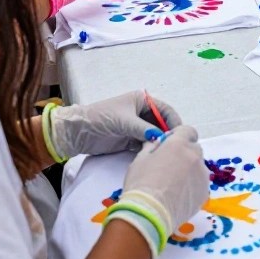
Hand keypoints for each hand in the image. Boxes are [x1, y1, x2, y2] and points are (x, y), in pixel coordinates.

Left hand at [46, 90, 182, 158]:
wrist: (78, 132)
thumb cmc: (102, 118)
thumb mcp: (125, 121)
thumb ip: (144, 129)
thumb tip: (162, 139)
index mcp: (142, 100)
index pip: (164, 110)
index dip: (173, 121)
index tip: (181, 135)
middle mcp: (141, 113)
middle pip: (162, 124)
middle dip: (168, 134)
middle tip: (176, 148)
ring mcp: (136, 127)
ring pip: (154, 136)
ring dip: (159, 144)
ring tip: (166, 155)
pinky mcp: (130, 140)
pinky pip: (146, 145)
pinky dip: (150, 150)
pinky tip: (154, 158)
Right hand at [103, 125, 207, 258]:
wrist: (149, 215)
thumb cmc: (141, 184)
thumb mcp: (140, 159)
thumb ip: (152, 146)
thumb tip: (159, 143)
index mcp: (179, 144)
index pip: (187, 130)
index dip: (178, 136)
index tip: (169, 145)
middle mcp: (194, 156)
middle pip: (193, 149)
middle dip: (184, 153)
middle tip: (169, 167)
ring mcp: (202, 175)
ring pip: (198, 167)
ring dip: (189, 170)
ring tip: (173, 185)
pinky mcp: (204, 192)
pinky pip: (200, 184)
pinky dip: (192, 186)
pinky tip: (178, 196)